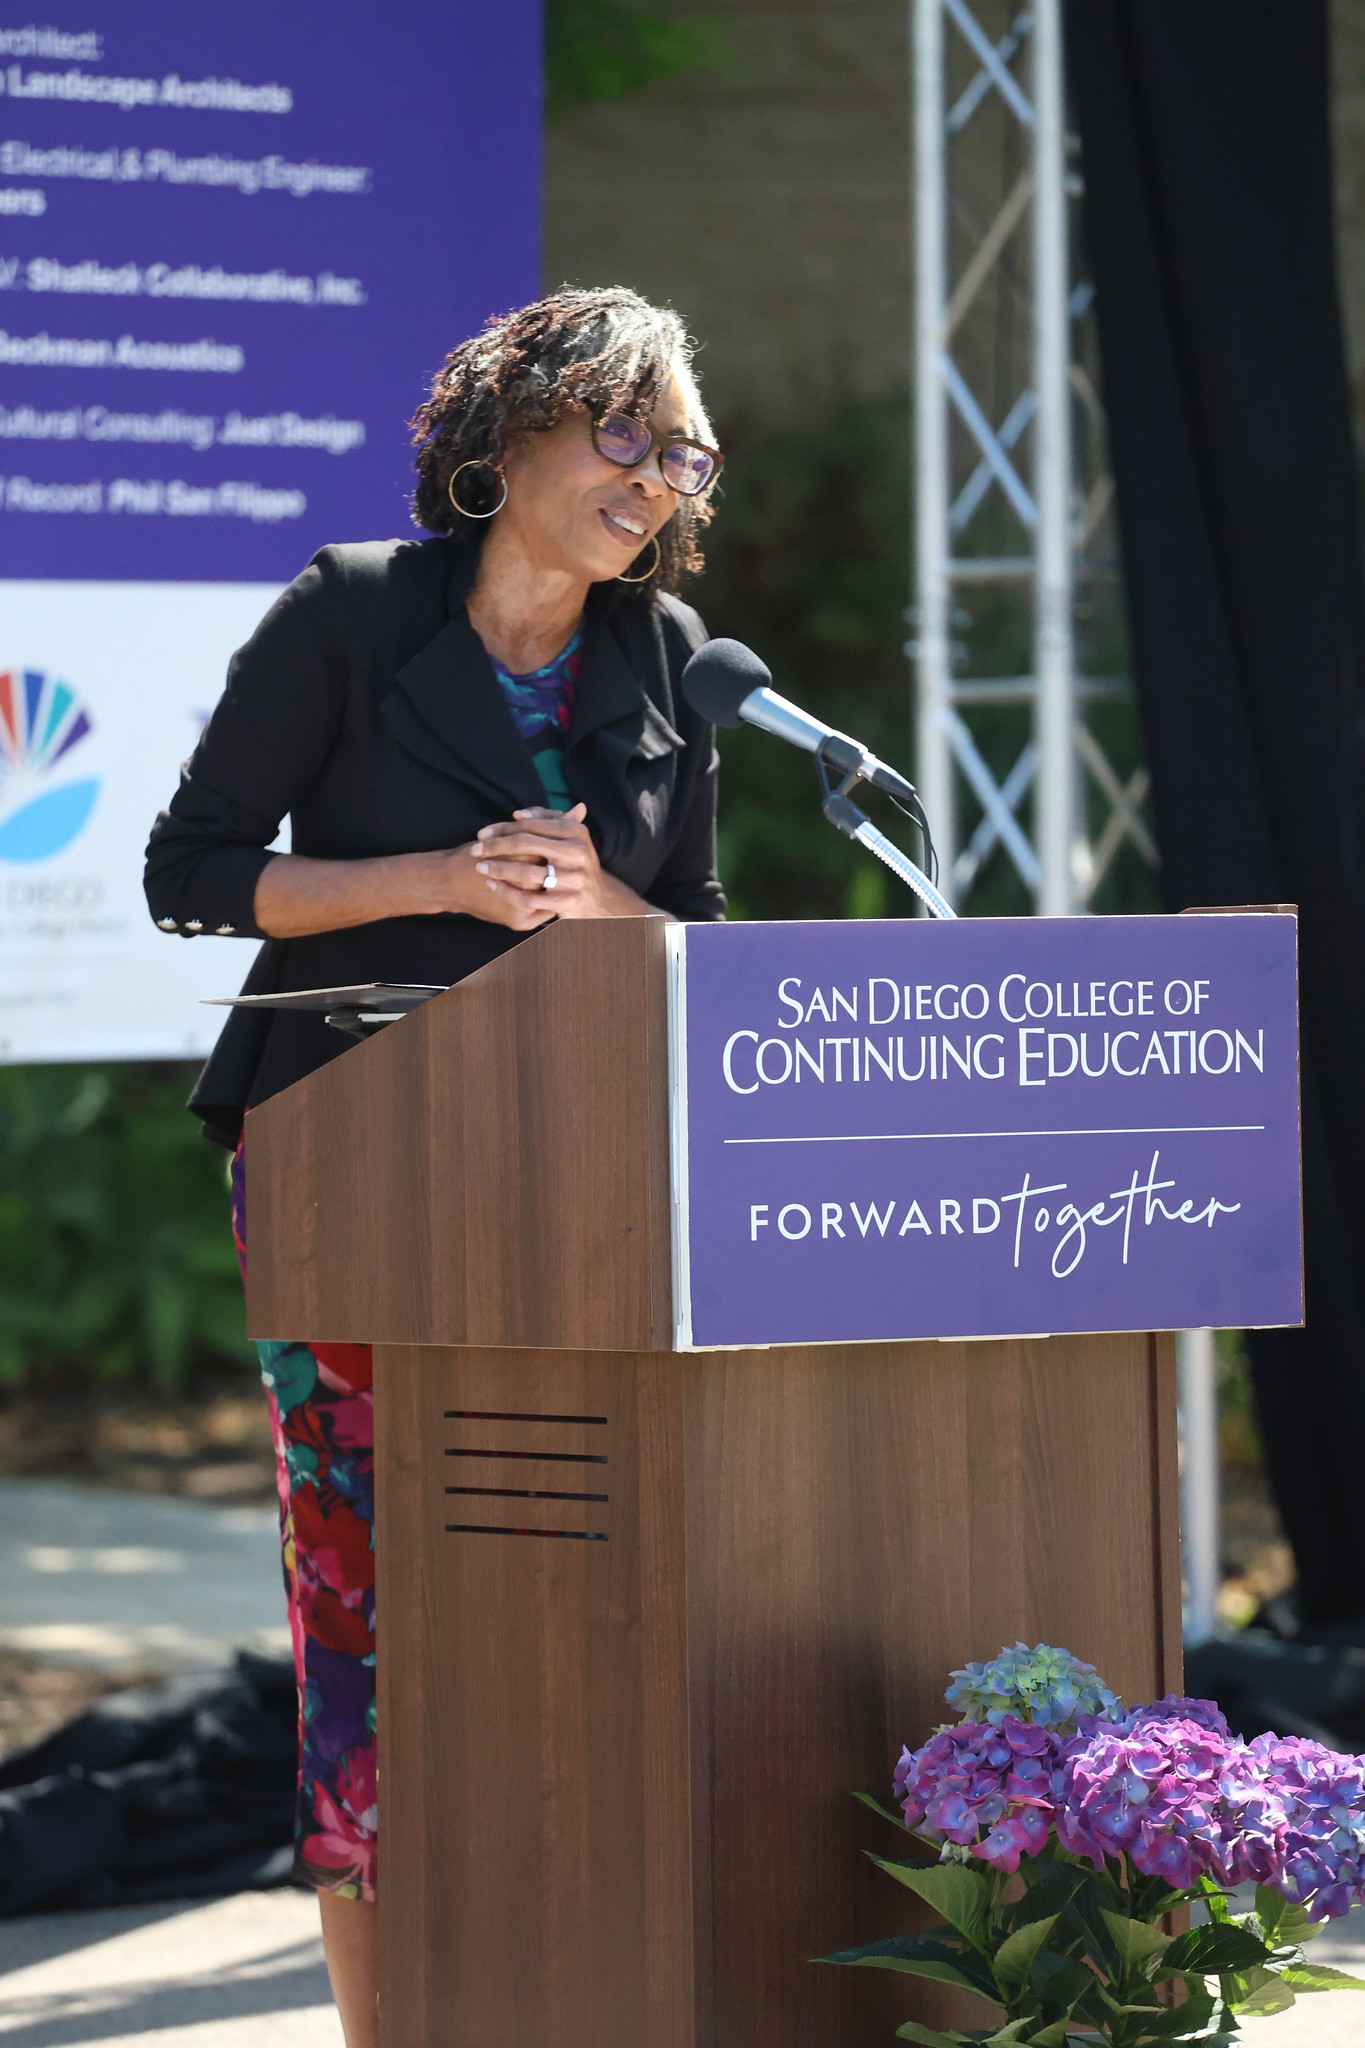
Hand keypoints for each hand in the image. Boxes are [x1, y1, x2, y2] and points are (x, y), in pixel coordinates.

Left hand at [472, 803, 619, 920]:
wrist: (597, 900)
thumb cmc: (573, 864)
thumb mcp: (567, 838)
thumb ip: (545, 821)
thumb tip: (518, 815)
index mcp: (576, 832)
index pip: (531, 826)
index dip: (504, 828)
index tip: (482, 833)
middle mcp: (578, 852)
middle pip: (527, 844)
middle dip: (496, 846)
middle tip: (474, 850)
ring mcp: (575, 878)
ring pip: (527, 873)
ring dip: (499, 869)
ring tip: (480, 867)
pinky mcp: (568, 902)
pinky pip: (530, 898)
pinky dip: (507, 892)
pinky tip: (492, 886)